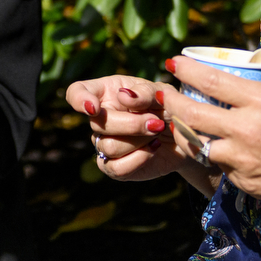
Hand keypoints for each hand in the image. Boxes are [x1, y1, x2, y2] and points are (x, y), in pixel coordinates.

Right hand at [66, 75, 210, 187]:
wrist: (184, 136)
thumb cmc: (168, 107)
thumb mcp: (162, 93)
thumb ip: (145, 92)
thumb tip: (124, 95)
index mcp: (105, 93)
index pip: (76, 93)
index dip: (79, 99)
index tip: (93, 107)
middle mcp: (99, 118)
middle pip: (97, 123)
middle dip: (131, 123)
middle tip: (156, 122)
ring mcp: (104, 143)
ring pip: (109, 146)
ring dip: (139, 140)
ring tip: (157, 133)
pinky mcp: (113, 167)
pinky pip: (117, 168)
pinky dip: (140, 158)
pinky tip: (154, 148)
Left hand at [160, 56, 260, 218]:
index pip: (212, 81)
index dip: (186, 70)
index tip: (174, 63)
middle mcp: (247, 129)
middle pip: (191, 113)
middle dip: (170, 100)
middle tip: (163, 92)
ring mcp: (241, 158)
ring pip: (195, 142)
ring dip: (181, 129)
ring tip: (176, 120)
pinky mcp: (241, 180)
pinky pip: (215, 162)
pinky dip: (208, 151)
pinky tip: (207, 143)